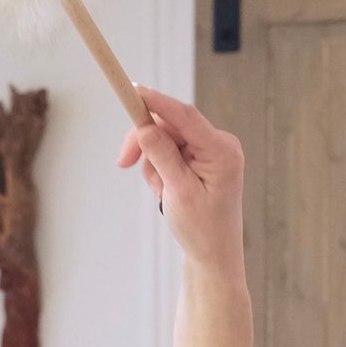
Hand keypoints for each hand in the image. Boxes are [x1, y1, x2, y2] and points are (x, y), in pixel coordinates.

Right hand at [117, 87, 246, 278]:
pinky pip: (170, 150)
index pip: (184, 115)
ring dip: (153, 163)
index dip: (156, 102)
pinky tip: (165, 190)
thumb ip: (162, 156)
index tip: (132, 91)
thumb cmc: (202, 230)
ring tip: (161, 191)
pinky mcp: (201, 158)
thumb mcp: (178, 192)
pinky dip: (159, 168)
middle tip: (123, 162)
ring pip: (166, 138)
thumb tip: (145, 127)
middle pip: (170, 124)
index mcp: (222, 150)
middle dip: (146, 143)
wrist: (214, 256)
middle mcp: (219, 144)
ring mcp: (211, 150)